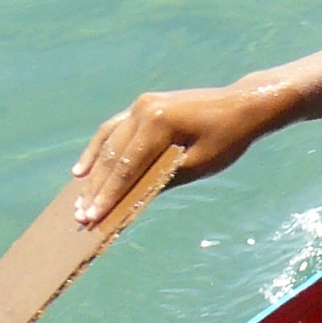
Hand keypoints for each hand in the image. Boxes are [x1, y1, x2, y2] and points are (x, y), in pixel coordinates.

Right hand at [72, 79, 281, 222]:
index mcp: (158, 122)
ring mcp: (141, 104)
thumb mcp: (197, 166)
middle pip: (112, 155)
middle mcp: (143, 108)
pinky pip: (114, 128)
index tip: (92, 218)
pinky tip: (86, 167)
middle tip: (81, 215)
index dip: (108, 195)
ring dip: (92, 170)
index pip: (126, 166)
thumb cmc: (227, 139)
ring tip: (79, 195)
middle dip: (96, 188)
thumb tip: (130, 200)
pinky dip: (99, 148)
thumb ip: (162, 180)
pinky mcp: (143, 105)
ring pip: (107, 141)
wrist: (242, 104)